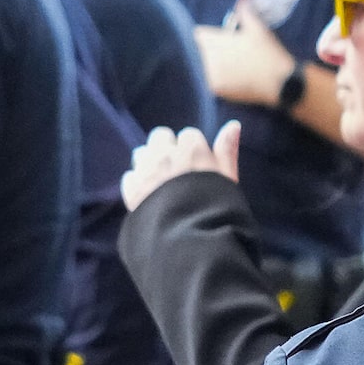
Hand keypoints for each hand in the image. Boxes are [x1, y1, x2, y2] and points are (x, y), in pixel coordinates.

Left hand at [122, 120, 240, 210]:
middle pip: (160, 136)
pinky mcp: (132, 190)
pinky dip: (137, 183)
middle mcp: (166, 154)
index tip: (197, 166)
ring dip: (149, 162)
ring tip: (160, 184)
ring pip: (142, 153)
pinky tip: (148, 197)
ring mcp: (146, 171)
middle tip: (175, 169)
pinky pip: (130, 177)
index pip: (189, 135)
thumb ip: (227, 151)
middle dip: (166, 147)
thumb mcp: (228, 180)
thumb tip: (233, 124)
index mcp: (192, 150)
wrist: (190, 240)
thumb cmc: (215, 210)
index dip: (194, 150)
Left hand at [195, 0, 299, 108]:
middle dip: (213, 48)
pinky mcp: (216, 89)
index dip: (209, 34)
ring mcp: (212, 75)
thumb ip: (245, 12)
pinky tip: (235, 76)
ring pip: (206, 65)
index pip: (199, 34)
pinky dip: (220, 77)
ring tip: (236, 64)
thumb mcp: (258, 28)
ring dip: (215, 63)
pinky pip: (211, 79)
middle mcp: (211, 58)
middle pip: (203, 50)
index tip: (221, 37)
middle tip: (232, 51)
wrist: (278, 82)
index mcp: (217, 41)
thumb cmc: (268, 53)